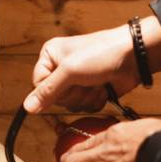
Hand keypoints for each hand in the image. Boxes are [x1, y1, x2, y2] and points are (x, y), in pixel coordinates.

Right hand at [25, 16, 160, 113]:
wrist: (133, 56)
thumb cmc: (101, 54)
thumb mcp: (69, 71)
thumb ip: (47, 91)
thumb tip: (27, 107)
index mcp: (50, 56)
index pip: (37, 85)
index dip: (51, 90)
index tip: (65, 84)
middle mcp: (61, 68)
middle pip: (55, 98)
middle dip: (73, 93)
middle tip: (85, 80)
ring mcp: (77, 81)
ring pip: (71, 105)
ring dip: (86, 96)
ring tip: (96, 82)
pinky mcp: (91, 91)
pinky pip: (85, 107)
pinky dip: (96, 100)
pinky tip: (104, 87)